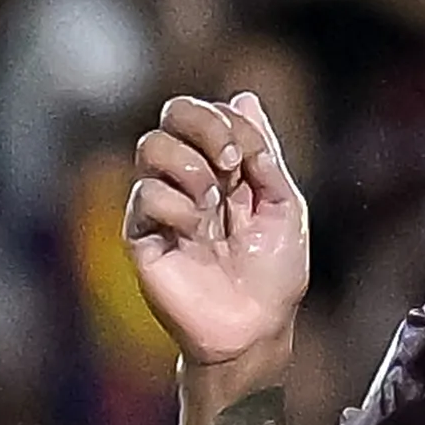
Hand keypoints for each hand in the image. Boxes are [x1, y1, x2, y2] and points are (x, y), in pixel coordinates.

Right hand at [125, 91, 308, 365]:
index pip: (207, 112)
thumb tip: (245, 97)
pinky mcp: (141, 235)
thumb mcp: (283, 205)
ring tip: (213, 206)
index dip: (228, 122)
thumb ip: (263, 153)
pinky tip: (195, 233)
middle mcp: (187, 178)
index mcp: (222, 167)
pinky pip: (145, 195)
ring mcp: (162, 205)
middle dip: (203, 125)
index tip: (250, 159)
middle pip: (171, 113)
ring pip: (150, 146)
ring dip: (191, 168)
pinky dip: (178, 207)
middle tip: (229, 163)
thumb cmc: (274, 273)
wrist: (256, 327)